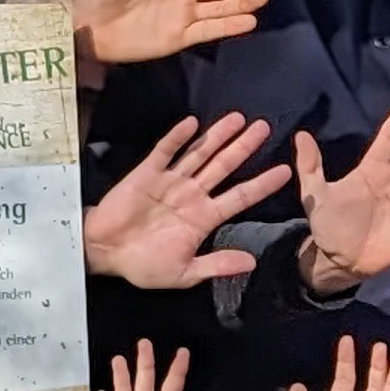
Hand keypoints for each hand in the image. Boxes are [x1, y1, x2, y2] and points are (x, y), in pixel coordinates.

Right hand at [82, 114, 285, 288]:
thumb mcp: (185, 272)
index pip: (240, 197)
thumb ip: (216, 265)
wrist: (104, 254)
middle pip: (224, 166)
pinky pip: (165, 152)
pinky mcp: (147, 174)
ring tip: (239, 118)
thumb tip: (252, 263)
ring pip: (200, 154)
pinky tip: (192, 123)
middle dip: (244, 147)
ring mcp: (170, 182)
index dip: (262, 184)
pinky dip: (178, 138)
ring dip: (218, 136)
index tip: (285, 172)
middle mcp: (192, 195)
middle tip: (265, 127)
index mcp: (204, 218)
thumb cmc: (144, 265)